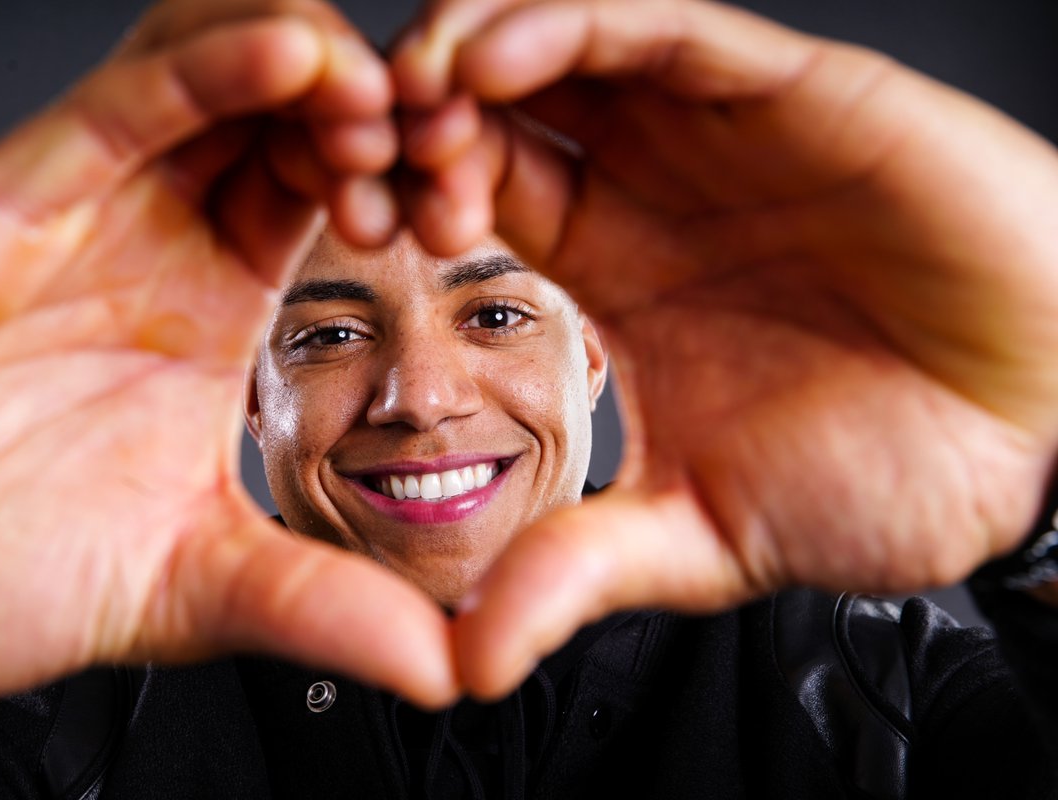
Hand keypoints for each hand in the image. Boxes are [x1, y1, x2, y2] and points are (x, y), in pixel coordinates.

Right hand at [0, 0, 457, 719]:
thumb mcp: (193, 586)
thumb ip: (318, 609)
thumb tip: (445, 664)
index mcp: (214, 306)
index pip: (337, 194)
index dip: (413, 185)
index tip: (466, 219)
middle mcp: (161, 239)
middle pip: (296, 112)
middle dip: (388, 115)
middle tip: (445, 154)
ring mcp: (92, 206)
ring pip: (220, 70)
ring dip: (320, 72)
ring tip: (386, 116)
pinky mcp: (12, 194)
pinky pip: (127, 102)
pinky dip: (211, 69)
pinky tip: (294, 59)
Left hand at [392, 0, 1057, 695]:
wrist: (1036, 441)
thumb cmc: (887, 471)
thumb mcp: (697, 531)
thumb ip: (577, 572)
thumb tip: (465, 664)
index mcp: (615, 267)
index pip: (476, 193)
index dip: (404, 194)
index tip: (351, 221)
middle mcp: (653, 186)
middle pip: (497, 105)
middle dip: (415, 115)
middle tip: (359, 154)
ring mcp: (712, 131)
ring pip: (561, 44)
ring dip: (469, 55)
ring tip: (412, 100)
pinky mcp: (786, 91)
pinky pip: (658, 30)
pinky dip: (569, 28)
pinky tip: (496, 61)